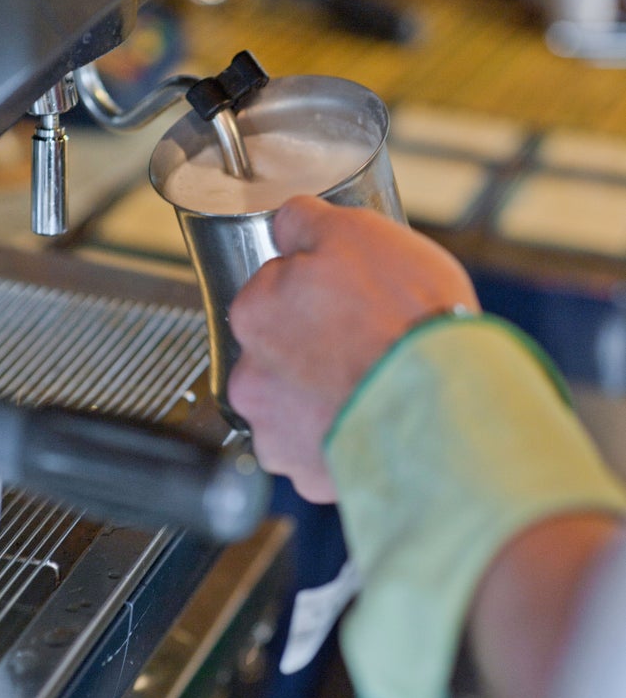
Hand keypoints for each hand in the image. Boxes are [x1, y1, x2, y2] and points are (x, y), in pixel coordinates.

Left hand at [227, 196, 479, 500]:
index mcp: (253, 314)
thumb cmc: (403, 317)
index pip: (273, 289)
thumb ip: (305, 221)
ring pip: (298, 406)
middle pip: (281, 352)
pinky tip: (378, 419)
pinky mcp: (310, 477)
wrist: (446, 404)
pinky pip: (324, 450)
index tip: (348, 298)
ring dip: (326, 396)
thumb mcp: (357, 233)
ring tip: (377, 384)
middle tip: (367, 341)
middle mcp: (250, 381)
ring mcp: (278, 435)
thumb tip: (287, 220)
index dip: (316, 290)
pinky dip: (346, 437)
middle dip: (314, 346)